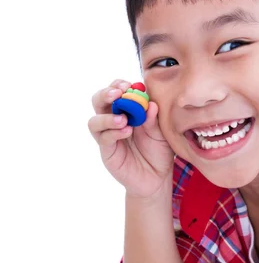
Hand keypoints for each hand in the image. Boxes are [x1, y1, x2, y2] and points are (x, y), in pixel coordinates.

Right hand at [88, 79, 173, 197]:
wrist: (157, 178)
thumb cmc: (159, 151)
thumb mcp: (161, 133)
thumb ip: (155, 119)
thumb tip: (152, 104)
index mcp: (127, 110)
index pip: (116, 91)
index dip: (118, 85)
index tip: (128, 84)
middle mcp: (113, 120)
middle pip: (98, 101)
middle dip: (106, 94)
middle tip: (119, 93)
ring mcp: (108, 136)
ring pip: (94, 121)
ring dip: (107, 116)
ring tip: (123, 119)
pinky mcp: (107, 152)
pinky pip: (104, 139)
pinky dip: (113, 132)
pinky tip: (127, 131)